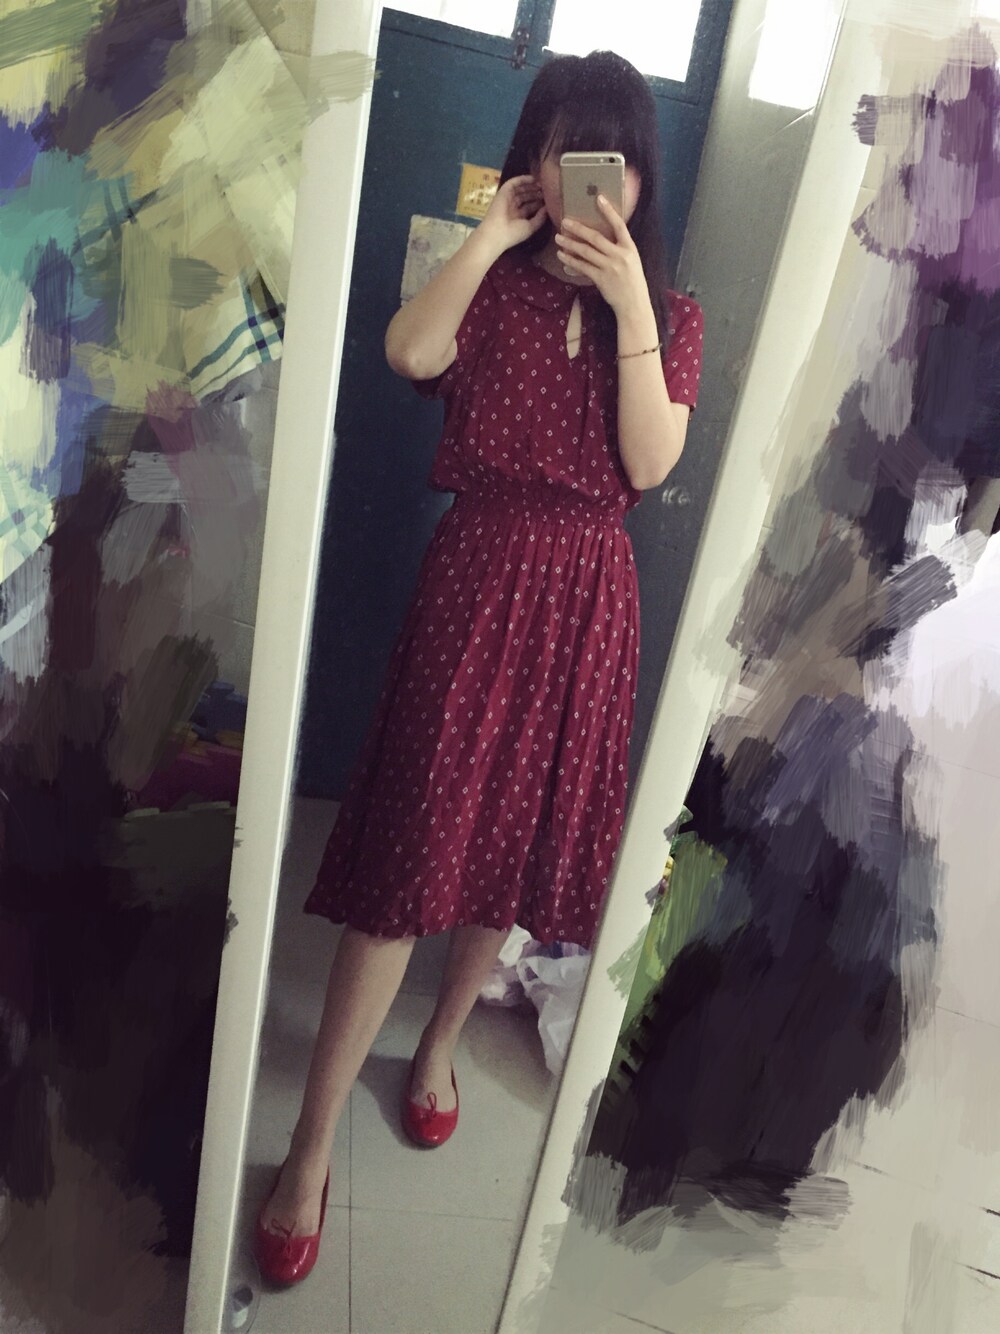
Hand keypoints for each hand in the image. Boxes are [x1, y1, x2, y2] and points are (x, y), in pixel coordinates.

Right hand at [476, 175, 547, 254]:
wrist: (497, 231)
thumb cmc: (514, 233)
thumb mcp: (530, 227)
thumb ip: (540, 218)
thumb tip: (547, 208)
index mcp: (518, 217)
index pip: (530, 207)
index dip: (539, 203)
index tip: (550, 200)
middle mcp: (513, 207)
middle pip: (526, 197)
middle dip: (536, 193)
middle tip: (547, 190)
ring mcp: (508, 199)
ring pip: (521, 189)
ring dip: (531, 186)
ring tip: (542, 184)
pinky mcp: (503, 192)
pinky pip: (514, 183)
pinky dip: (523, 179)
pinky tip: (533, 178)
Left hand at [554, 195, 650, 318]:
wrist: (634, 304)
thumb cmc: (632, 282)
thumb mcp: (632, 261)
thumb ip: (619, 249)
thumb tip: (600, 239)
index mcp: (629, 247)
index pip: (619, 225)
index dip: (609, 211)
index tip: (598, 198)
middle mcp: (620, 255)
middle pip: (596, 237)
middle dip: (578, 228)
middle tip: (565, 221)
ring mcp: (610, 267)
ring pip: (586, 252)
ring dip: (570, 244)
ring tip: (558, 238)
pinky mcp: (601, 279)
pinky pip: (582, 267)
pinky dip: (570, 260)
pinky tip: (562, 255)